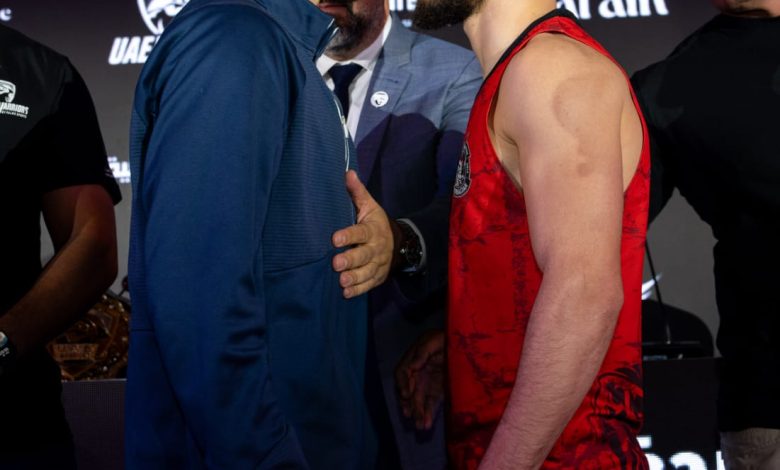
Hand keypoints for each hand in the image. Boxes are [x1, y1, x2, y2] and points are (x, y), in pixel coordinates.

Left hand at [332, 170, 392, 297]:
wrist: (399, 244)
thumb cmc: (375, 223)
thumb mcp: (370, 207)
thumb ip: (357, 193)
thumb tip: (347, 173)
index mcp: (372, 230)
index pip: (361, 233)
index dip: (349, 236)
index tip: (335, 239)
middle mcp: (376, 249)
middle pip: (364, 255)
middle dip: (351, 260)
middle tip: (336, 263)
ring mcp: (377, 265)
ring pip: (366, 272)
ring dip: (354, 278)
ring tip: (341, 282)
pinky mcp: (377, 278)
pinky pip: (368, 285)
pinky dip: (358, 290)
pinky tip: (346, 293)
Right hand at [395, 330, 444, 429]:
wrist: (464, 343)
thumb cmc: (447, 338)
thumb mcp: (435, 340)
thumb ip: (423, 352)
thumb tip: (412, 366)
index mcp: (414, 358)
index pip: (402, 372)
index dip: (402, 384)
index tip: (405, 395)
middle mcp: (418, 372)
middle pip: (409, 391)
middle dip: (410, 405)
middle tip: (411, 416)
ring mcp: (427, 382)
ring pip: (419, 400)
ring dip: (418, 413)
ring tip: (420, 426)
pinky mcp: (437, 390)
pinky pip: (430, 403)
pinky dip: (428, 413)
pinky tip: (427, 424)